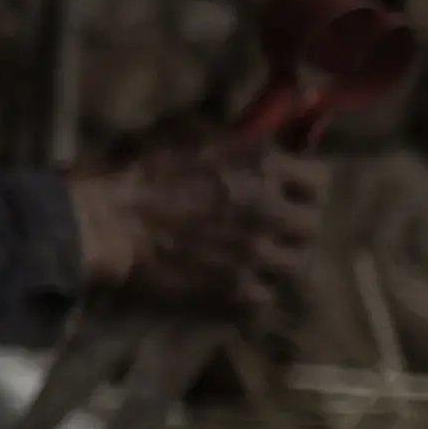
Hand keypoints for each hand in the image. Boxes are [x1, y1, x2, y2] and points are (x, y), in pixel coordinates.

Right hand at [66, 138, 323, 313]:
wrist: (107, 222)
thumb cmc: (140, 168)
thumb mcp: (190, 131)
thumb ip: (234, 138)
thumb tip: (258, 137)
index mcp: (263, 166)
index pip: (320, 179)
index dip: (307, 183)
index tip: (293, 187)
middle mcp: (270, 211)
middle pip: (311, 225)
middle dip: (295, 223)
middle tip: (275, 224)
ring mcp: (255, 254)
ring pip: (295, 264)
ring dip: (279, 258)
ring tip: (258, 256)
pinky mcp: (234, 290)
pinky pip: (264, 297)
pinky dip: (254, 290)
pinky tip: (236, 281)